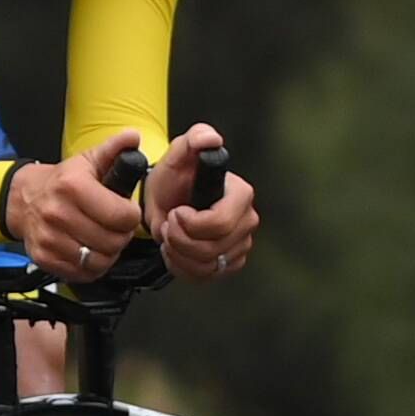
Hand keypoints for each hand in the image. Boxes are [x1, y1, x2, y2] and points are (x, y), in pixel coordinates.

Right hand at [7, 138, 145, 278]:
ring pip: (99, 260)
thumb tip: (132, 136)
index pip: (122, 216)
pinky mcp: (44, 258)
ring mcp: (49, 238)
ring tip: (103, 239)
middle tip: (116, 227)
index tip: (125, 211)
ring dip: (108, 252)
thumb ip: (113, 150)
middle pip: (113, 241)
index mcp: (73, 187)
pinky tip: (89, 250)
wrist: (24, 199)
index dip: (131, 216)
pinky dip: (91, 266)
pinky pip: (82, 273)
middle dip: (121, 235)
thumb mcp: (88, 160)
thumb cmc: (62, 182)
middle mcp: (58, 214)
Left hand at [142, 125, 258, 280]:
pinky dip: (182, 267)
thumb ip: (194, 140)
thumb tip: (210, 139)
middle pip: (212, 249)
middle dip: (180, 240)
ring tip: (170, 235)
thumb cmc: (175, 177)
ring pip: (207, 266)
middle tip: (168, 224)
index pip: (220, 223)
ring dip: (179, 253)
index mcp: (241, 194)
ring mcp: (241, 245)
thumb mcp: (178, 153)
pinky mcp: (230, 263)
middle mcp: (247, 221)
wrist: (168, 200)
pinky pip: (205, 276)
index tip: (176, 212)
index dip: (191, 224)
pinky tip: (176, 249)